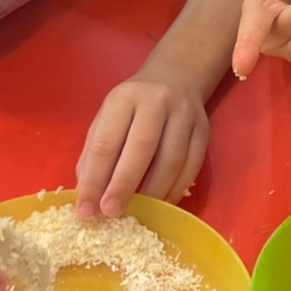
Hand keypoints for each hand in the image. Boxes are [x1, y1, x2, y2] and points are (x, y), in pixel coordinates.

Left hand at [75, 75, 207, 215]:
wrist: (176, 77)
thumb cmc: (133, 105)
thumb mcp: (107, 117)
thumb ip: (94, 153)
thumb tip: (88, 195)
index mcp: (124, 99)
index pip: (106, 143)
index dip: (95, 179)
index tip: (87, 210)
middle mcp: (156, 102)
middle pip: (142, 147)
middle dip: (124, 185)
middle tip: (112, 213)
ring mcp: (184, 115)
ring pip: (172, 159)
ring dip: (153, 192)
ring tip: (138, 212)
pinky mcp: (203, 130)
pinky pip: (192, 166)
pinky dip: (176, 189)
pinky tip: (162, 204)